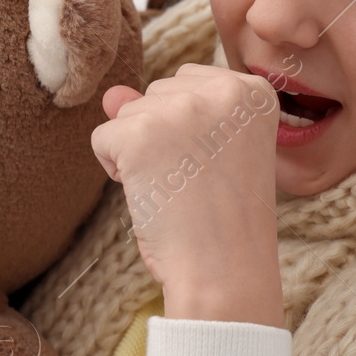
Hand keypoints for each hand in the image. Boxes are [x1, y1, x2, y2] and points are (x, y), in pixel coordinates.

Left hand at [91, 63, 283, 327]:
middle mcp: (221, 89)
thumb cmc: (224, 221)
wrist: (224, 271)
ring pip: (129, 115)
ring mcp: (180, 108)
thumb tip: (112, 94)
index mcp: (252, 91)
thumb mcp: (209, 152)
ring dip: (141, 155)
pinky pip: (103, 138)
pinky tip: (152, 195)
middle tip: (198, 182)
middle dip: (164, 137)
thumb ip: (167, 111)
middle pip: (159, 93)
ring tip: (180, 190)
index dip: (191, 133)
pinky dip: (116, 171)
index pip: (190, 84)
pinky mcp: (141, 132)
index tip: (217, 168)